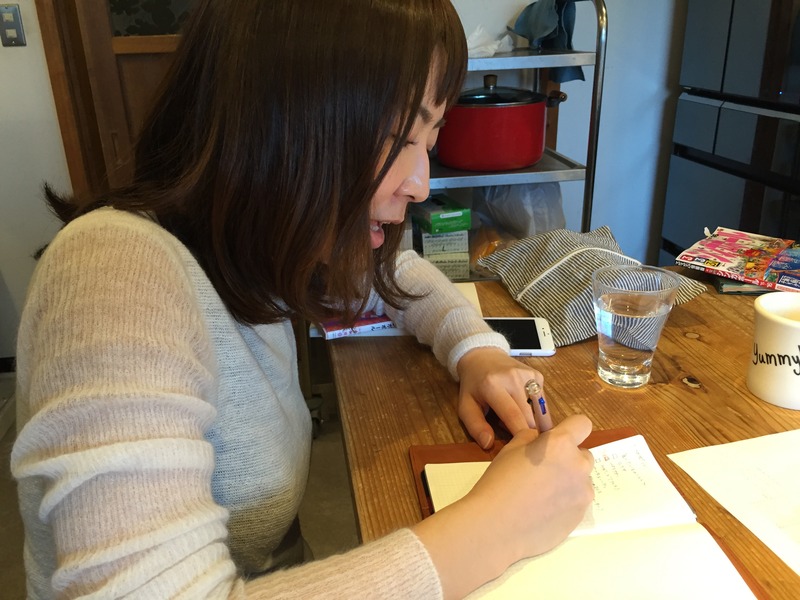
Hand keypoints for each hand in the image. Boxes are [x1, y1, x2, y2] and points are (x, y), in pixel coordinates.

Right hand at [413, 414, 594, 598]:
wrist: (496, 526)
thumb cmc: (499, 483)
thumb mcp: (511, 449)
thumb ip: (532, 438)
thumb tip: (541, 440)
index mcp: (560, 444)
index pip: (582, 424)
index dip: (571, 429)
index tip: (558, 438)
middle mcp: (578, 466)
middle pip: (584, 455)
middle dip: (569, 459)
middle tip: (545, 471)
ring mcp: (583, 493)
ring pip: (581, 481)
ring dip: (568, 482)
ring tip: (541, 496)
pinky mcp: (581, 516)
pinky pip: (577, 502)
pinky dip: (565, 503)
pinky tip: (543, 512)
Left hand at [456, 347, 543, 448]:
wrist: (482, 357)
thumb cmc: (473, 386)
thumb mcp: (465, 406)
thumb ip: (475, 426)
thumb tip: (488, 444)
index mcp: (493, 385)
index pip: (513, 416)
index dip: (521, 435)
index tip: (525, 452)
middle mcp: (514, 378)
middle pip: (531, 415)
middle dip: (530, 433)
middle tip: (522, 441)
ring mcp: (528, 375)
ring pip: (541, 410)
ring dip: (536, 423)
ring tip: (523, 425)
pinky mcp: (538, 375)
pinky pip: (543, 402)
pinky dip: (536, 412)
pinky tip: (524, 410)